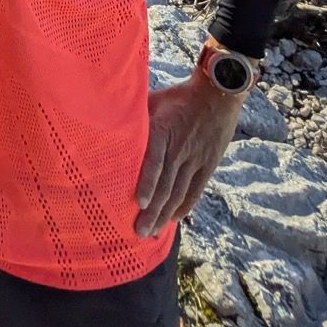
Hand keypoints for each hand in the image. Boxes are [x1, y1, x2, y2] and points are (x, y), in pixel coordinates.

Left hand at [133, 72, 243, 237]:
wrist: (217, 94)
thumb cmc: (179, 96)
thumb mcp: (154, 100)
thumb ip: (136, 116)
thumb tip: (109, 121)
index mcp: (162, 131)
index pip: (155, 161)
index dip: (147, 183)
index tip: (138, 203)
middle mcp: (179, 148)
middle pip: (166, 185)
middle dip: (152, 211)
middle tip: (139, 232)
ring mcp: (196, 159)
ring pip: (179, 192)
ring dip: (165, 214)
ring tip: (153, 232)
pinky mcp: (208, 165)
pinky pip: (195, 191)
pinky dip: (184, 207)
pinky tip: (174, 219)